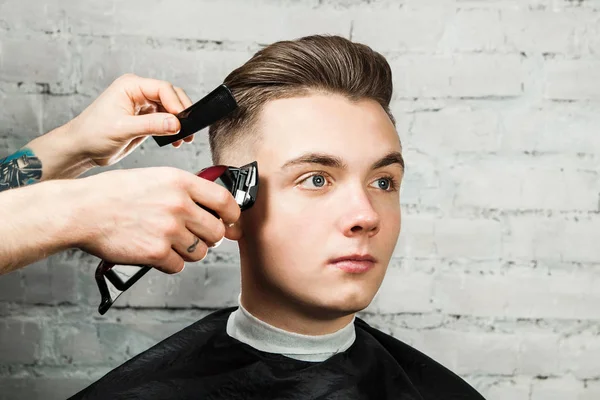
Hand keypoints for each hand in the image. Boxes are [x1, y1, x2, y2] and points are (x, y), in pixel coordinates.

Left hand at [26, 74, 193, 180]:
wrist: (81, 149)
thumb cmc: (92, 135)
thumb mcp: (123, 129)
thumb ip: (151, 125)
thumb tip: (176, 124)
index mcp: (130, 86)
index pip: (163, 89)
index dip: (176, 104)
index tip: (183, 122)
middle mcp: (138, 93)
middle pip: (170, 96)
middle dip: (182, 113)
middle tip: (189, 131)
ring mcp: (142, 106)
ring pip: (170, 109)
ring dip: (179, 123)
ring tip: (184, 139)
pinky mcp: (144, 119)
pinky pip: (165, 120)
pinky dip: (173, 130)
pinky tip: (175, 141)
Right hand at [71, 167, 240, 272]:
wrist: (83, 210)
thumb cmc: (117, 193)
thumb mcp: (156, 177)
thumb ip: (187, 190)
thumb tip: (216, 208)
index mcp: (181, 182)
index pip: (225, 201)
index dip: (233, 215)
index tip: (231, 222)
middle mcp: (179, 205)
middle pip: (217, 231)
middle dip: (209, 237)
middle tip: (195, 235)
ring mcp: (168, 230)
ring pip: (200, 252)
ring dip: (190, 251)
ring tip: (171, 243)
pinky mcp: (156, 253)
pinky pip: (179, 266)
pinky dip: (169, 263)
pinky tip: (156, 252)